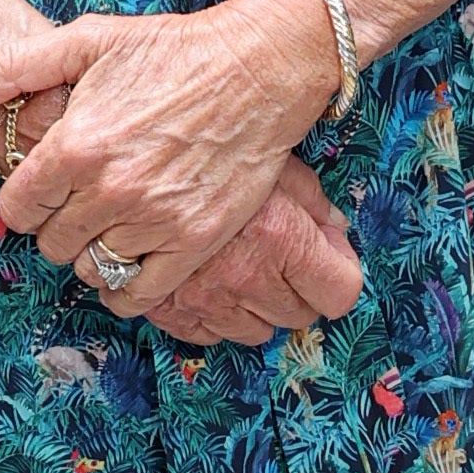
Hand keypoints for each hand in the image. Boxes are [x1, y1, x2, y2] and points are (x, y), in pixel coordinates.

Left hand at [0, 0, 335, 318]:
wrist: (258, 67)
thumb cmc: (172, 49)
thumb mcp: (88, 40)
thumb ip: (11, 67)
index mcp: (75, 144)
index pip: (17, 206)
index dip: (27, 198)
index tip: (47, 186)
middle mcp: (109, 189)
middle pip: (52, 242)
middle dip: (59, 224)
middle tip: (83, 200)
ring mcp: (153, 220)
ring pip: (92, 269)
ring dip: (94, 252)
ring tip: (112, 222)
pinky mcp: (195, 241)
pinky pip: (138, 294)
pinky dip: (126, 287)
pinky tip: (132, 259)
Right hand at [141, 160, 365, 347]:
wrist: (135, 138)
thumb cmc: (214, 140)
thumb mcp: (274, 156)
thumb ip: (311, 199)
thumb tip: (335, 229)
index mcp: (282, 237)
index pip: (339, 291)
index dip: (337, 272)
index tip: (327, 258)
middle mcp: (246, 275)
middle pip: (298, 315)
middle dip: (296, 288)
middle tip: (282, 256)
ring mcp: (203, 296)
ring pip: (252, 332)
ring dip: (254, 305)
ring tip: (241, 265)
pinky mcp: (164, 306)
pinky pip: (204, 334)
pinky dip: (210, 314)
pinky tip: (207, 280)